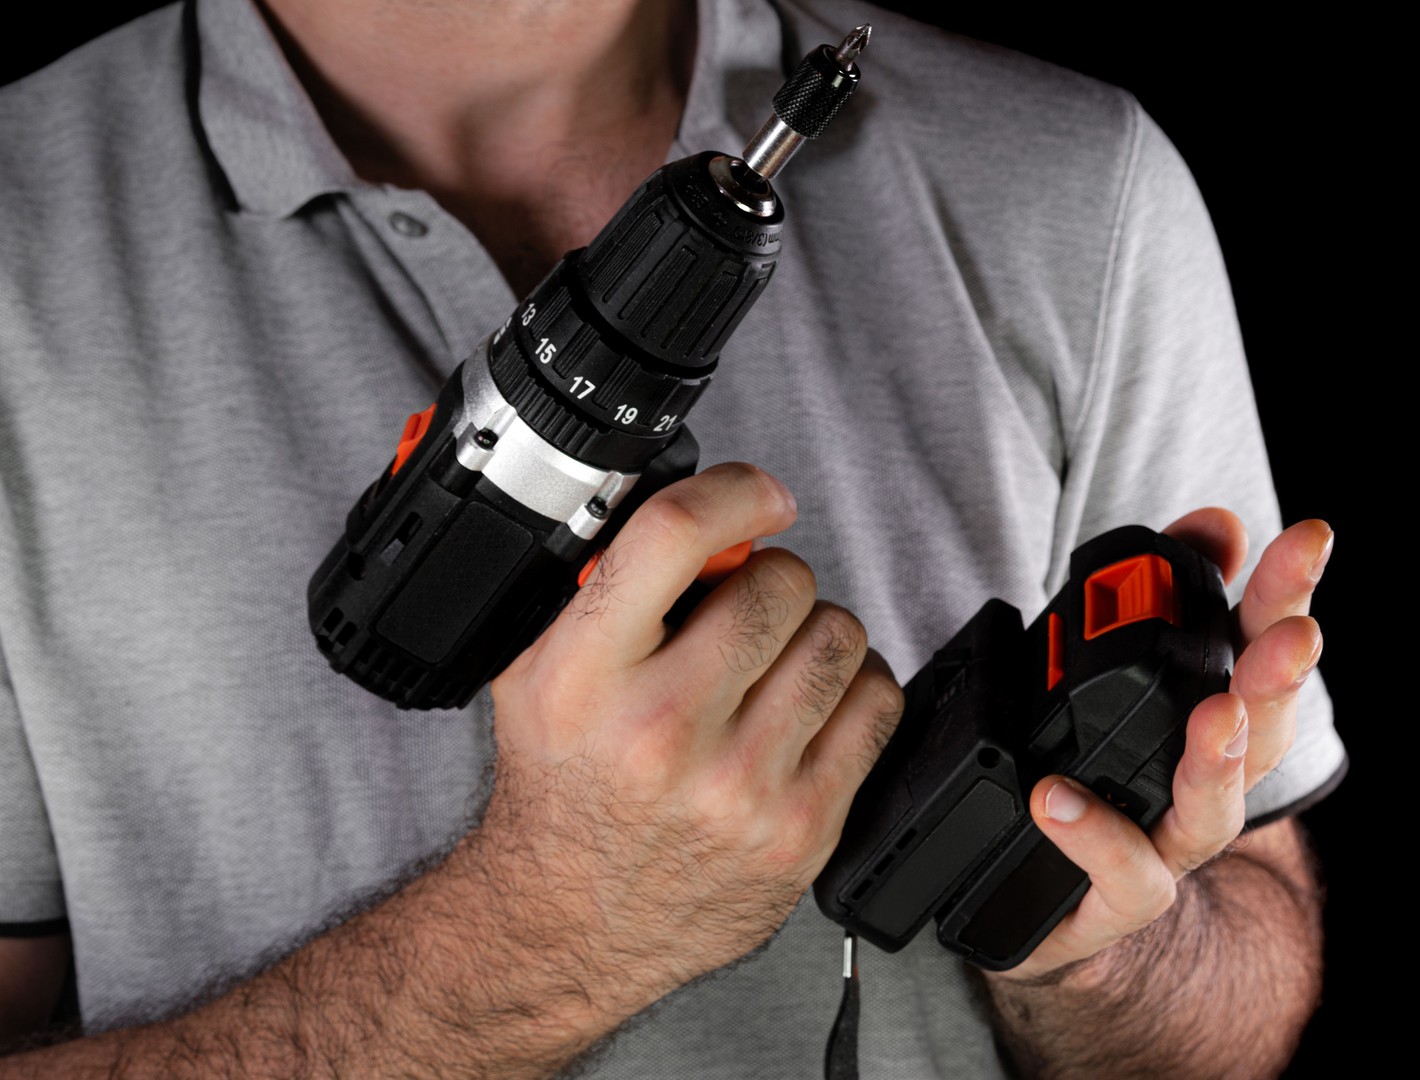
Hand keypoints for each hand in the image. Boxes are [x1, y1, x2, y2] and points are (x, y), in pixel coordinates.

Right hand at [480, 462, 906, 1017]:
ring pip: (838, 636)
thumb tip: (690, 504)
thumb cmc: (566, 788)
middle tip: (751, 609)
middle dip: (773, 580)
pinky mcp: (800, 828)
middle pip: (778, 584)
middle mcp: (660, 732)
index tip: (760, 497)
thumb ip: (599, 585)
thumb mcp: (536, 673)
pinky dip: (855, 689)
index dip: (734, 494)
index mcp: (582, 677)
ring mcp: (739, 786)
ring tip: (778, 661)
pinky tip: (811, 707)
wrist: (572, 924)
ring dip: (816, 633)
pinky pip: (876, 704)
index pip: (673, 536)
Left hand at [989, 509, 1331, 981]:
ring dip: (1219, 761)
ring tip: (1216, 715)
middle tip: (1293, 636)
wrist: (1047, 904)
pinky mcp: (1119, 898)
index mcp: (1217, 713)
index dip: (1287, 591)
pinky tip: (1056, 796)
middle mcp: (1209, 782)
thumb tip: (1219, 527)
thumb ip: (1168, 590)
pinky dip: (1097, 835)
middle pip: (1260, 729)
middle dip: (1278, 676)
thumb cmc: (1095, 774)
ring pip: (1213, 813)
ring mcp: (1170, 845)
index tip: (1310, 537)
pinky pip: (1126, 875)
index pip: (1263, 645)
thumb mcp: (1118, 669)